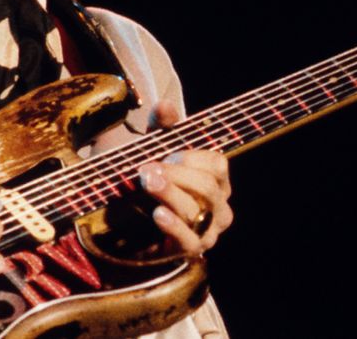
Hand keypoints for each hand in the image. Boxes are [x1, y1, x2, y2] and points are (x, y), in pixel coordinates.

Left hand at [138, 100, 233, 254]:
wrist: (137, 225)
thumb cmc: (156, 182)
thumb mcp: (158, 150)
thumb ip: (162, 128)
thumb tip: (164, 105)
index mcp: (217, 181)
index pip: (218, 165)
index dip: (193, 158)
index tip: (168, 154)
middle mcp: (219, 207)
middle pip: (208, 188)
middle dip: (177, 175)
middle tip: (146, 168)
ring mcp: (208, 231)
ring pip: (197, 212)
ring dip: (170, 194)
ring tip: (146, 182)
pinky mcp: (190, 250)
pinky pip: (189, 241)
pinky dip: (174, 226)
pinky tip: (157, 214)